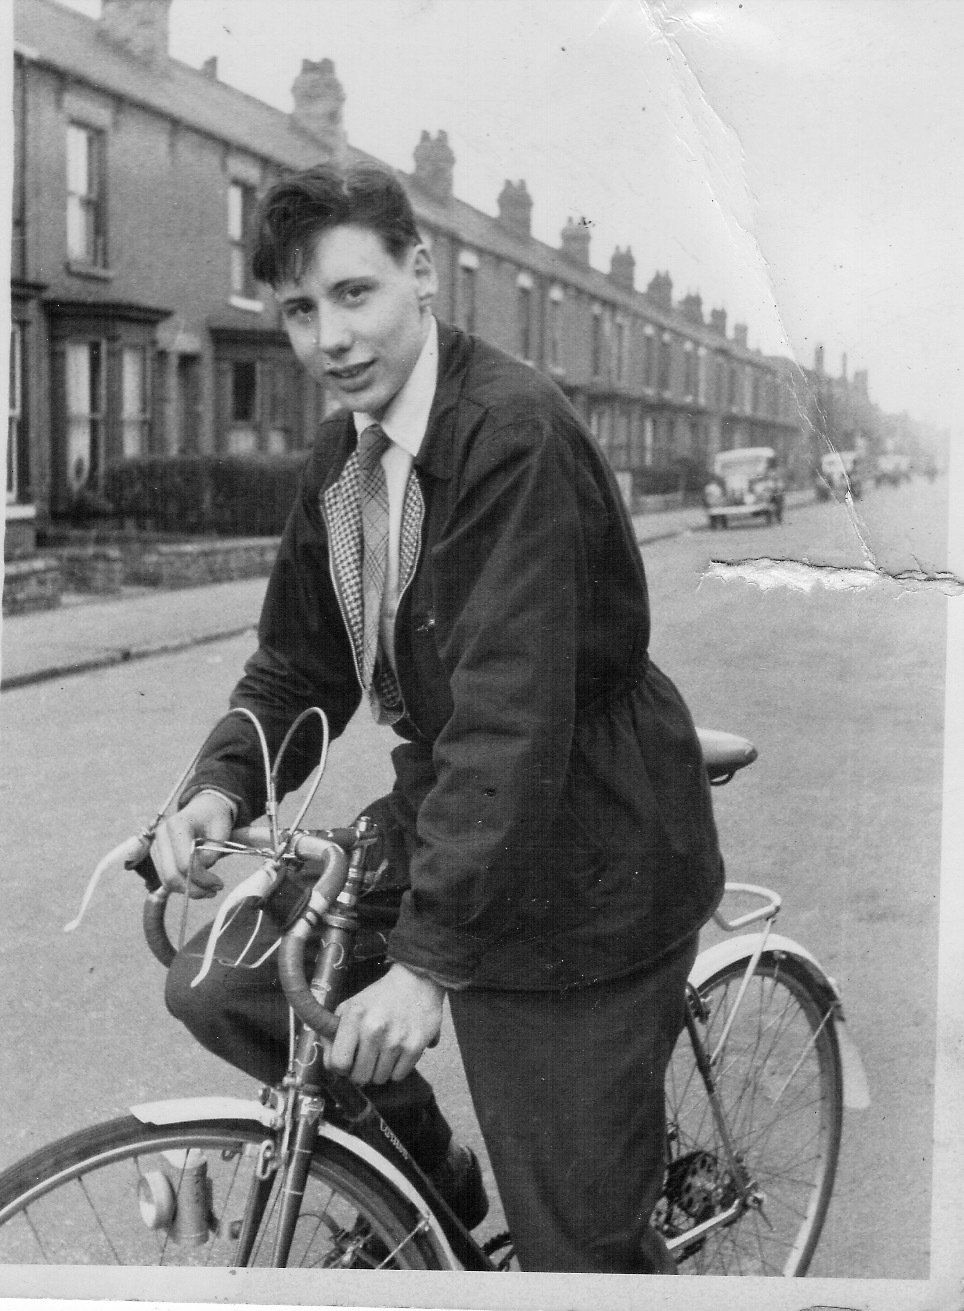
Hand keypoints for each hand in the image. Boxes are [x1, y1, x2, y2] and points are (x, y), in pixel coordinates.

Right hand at [151, 791, 233, 897]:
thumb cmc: (215, 818)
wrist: (204, 808)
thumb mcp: (222, 831)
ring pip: (167, 880)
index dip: (202, 879)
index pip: (185, 863)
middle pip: (171, 875)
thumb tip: (202, 871)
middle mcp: (161, 835)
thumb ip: (212, 852)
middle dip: (194, 889)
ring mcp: (157, 845)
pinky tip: (199, 884)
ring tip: (209, 889)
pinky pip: (167, 878)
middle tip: (214, 891)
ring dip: (188, 890)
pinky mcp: (158, 855)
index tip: (219, 883)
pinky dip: (183, 885)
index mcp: (177, 825)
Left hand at [324, 964, 443, 1084]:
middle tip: (366, 1058)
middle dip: (361, 1071)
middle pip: (359, 1077)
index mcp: (354, 1016)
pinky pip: (398, 1076)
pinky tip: (398, 1050)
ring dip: (380, 1070)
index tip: (347, 1061)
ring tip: (384, 1050)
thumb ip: (333, 1033)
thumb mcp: (350, 1006)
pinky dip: (397, 1069)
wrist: (417, 982)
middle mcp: (374, 1028)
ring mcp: (396, 1039)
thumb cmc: (379, 997)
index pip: (338, 1063)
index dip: (340, 1067)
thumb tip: (328, 1063)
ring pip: (379, 1079)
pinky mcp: (415, 1046)